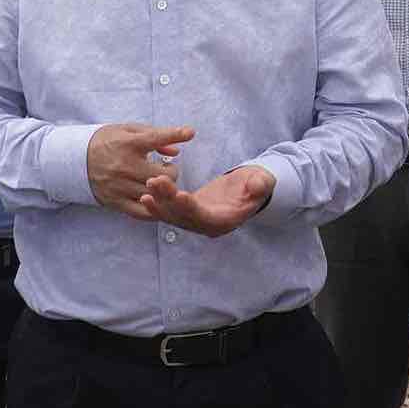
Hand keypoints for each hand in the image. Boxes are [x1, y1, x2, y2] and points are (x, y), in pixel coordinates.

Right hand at [86, 123, 194, 218]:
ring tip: (159, 182)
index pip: (155, 138)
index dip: (176, 134)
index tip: (190, 133)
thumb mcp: (126, 132)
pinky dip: (154, 207)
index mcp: (127, 144)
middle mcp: (124, 166)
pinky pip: (142, 211)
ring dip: (164, 190)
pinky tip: (155, 199)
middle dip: (171, 172)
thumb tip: (176, 150)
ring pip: (155, 194)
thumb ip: (153, 137)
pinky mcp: (115, 201)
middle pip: (163, 175)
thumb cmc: (105, 142)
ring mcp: (120, 186)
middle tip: (167, 169)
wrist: (74, 160)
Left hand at [136, 166, 275, 238]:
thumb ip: (260, 185)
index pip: (206, 218)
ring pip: (174, 215)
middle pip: (185, 216)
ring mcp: (197, 222)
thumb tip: (258, 186)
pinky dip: (157, 205)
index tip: (179, 195)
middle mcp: (209, 226)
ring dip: (159, 201)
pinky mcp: (188, 213)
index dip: (192, 208)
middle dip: (168, 200)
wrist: (249, 187)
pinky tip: (145, 195)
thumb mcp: (263, 181)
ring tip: (148, 184)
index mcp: (226, 221)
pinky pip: (170, 212)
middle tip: (154, 183)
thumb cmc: (257, 183)